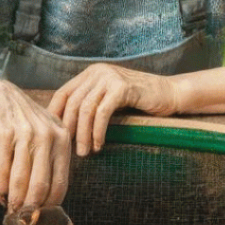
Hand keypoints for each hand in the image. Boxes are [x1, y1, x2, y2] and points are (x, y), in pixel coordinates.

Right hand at [0, 76, 71, 210]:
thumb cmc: (18, 117)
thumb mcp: (44, 130)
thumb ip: (50, 158)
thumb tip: (47, 198)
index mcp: (61, 137)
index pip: (60, 182)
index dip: (50, 204)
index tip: (41, 216)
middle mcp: (47, 135)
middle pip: (42, 185)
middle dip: (32, 207)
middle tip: (24, 219)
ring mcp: (25, 134)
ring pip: (21, 181)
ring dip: (15, 200)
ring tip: (11, 209)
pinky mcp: (3, 135)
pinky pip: (2, 171)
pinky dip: (0, 188)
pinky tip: (0, 195)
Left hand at [48, 64, 177, 156]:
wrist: (170, 93)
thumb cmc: (140, 101)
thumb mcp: (110, 99)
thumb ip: (91, 105)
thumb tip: (67, 129)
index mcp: (91, 73)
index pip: (63, 94)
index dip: (55, 116)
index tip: (54, 137)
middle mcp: (97, 72)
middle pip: (73, 103)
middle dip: (69, 130)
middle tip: (70, 151)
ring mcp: (110, 77)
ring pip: (86, 109)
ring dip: (83, 134)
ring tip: (84, 152)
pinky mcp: (122, 87)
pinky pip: (102, 113)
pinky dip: (97, 132)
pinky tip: (98, 145)